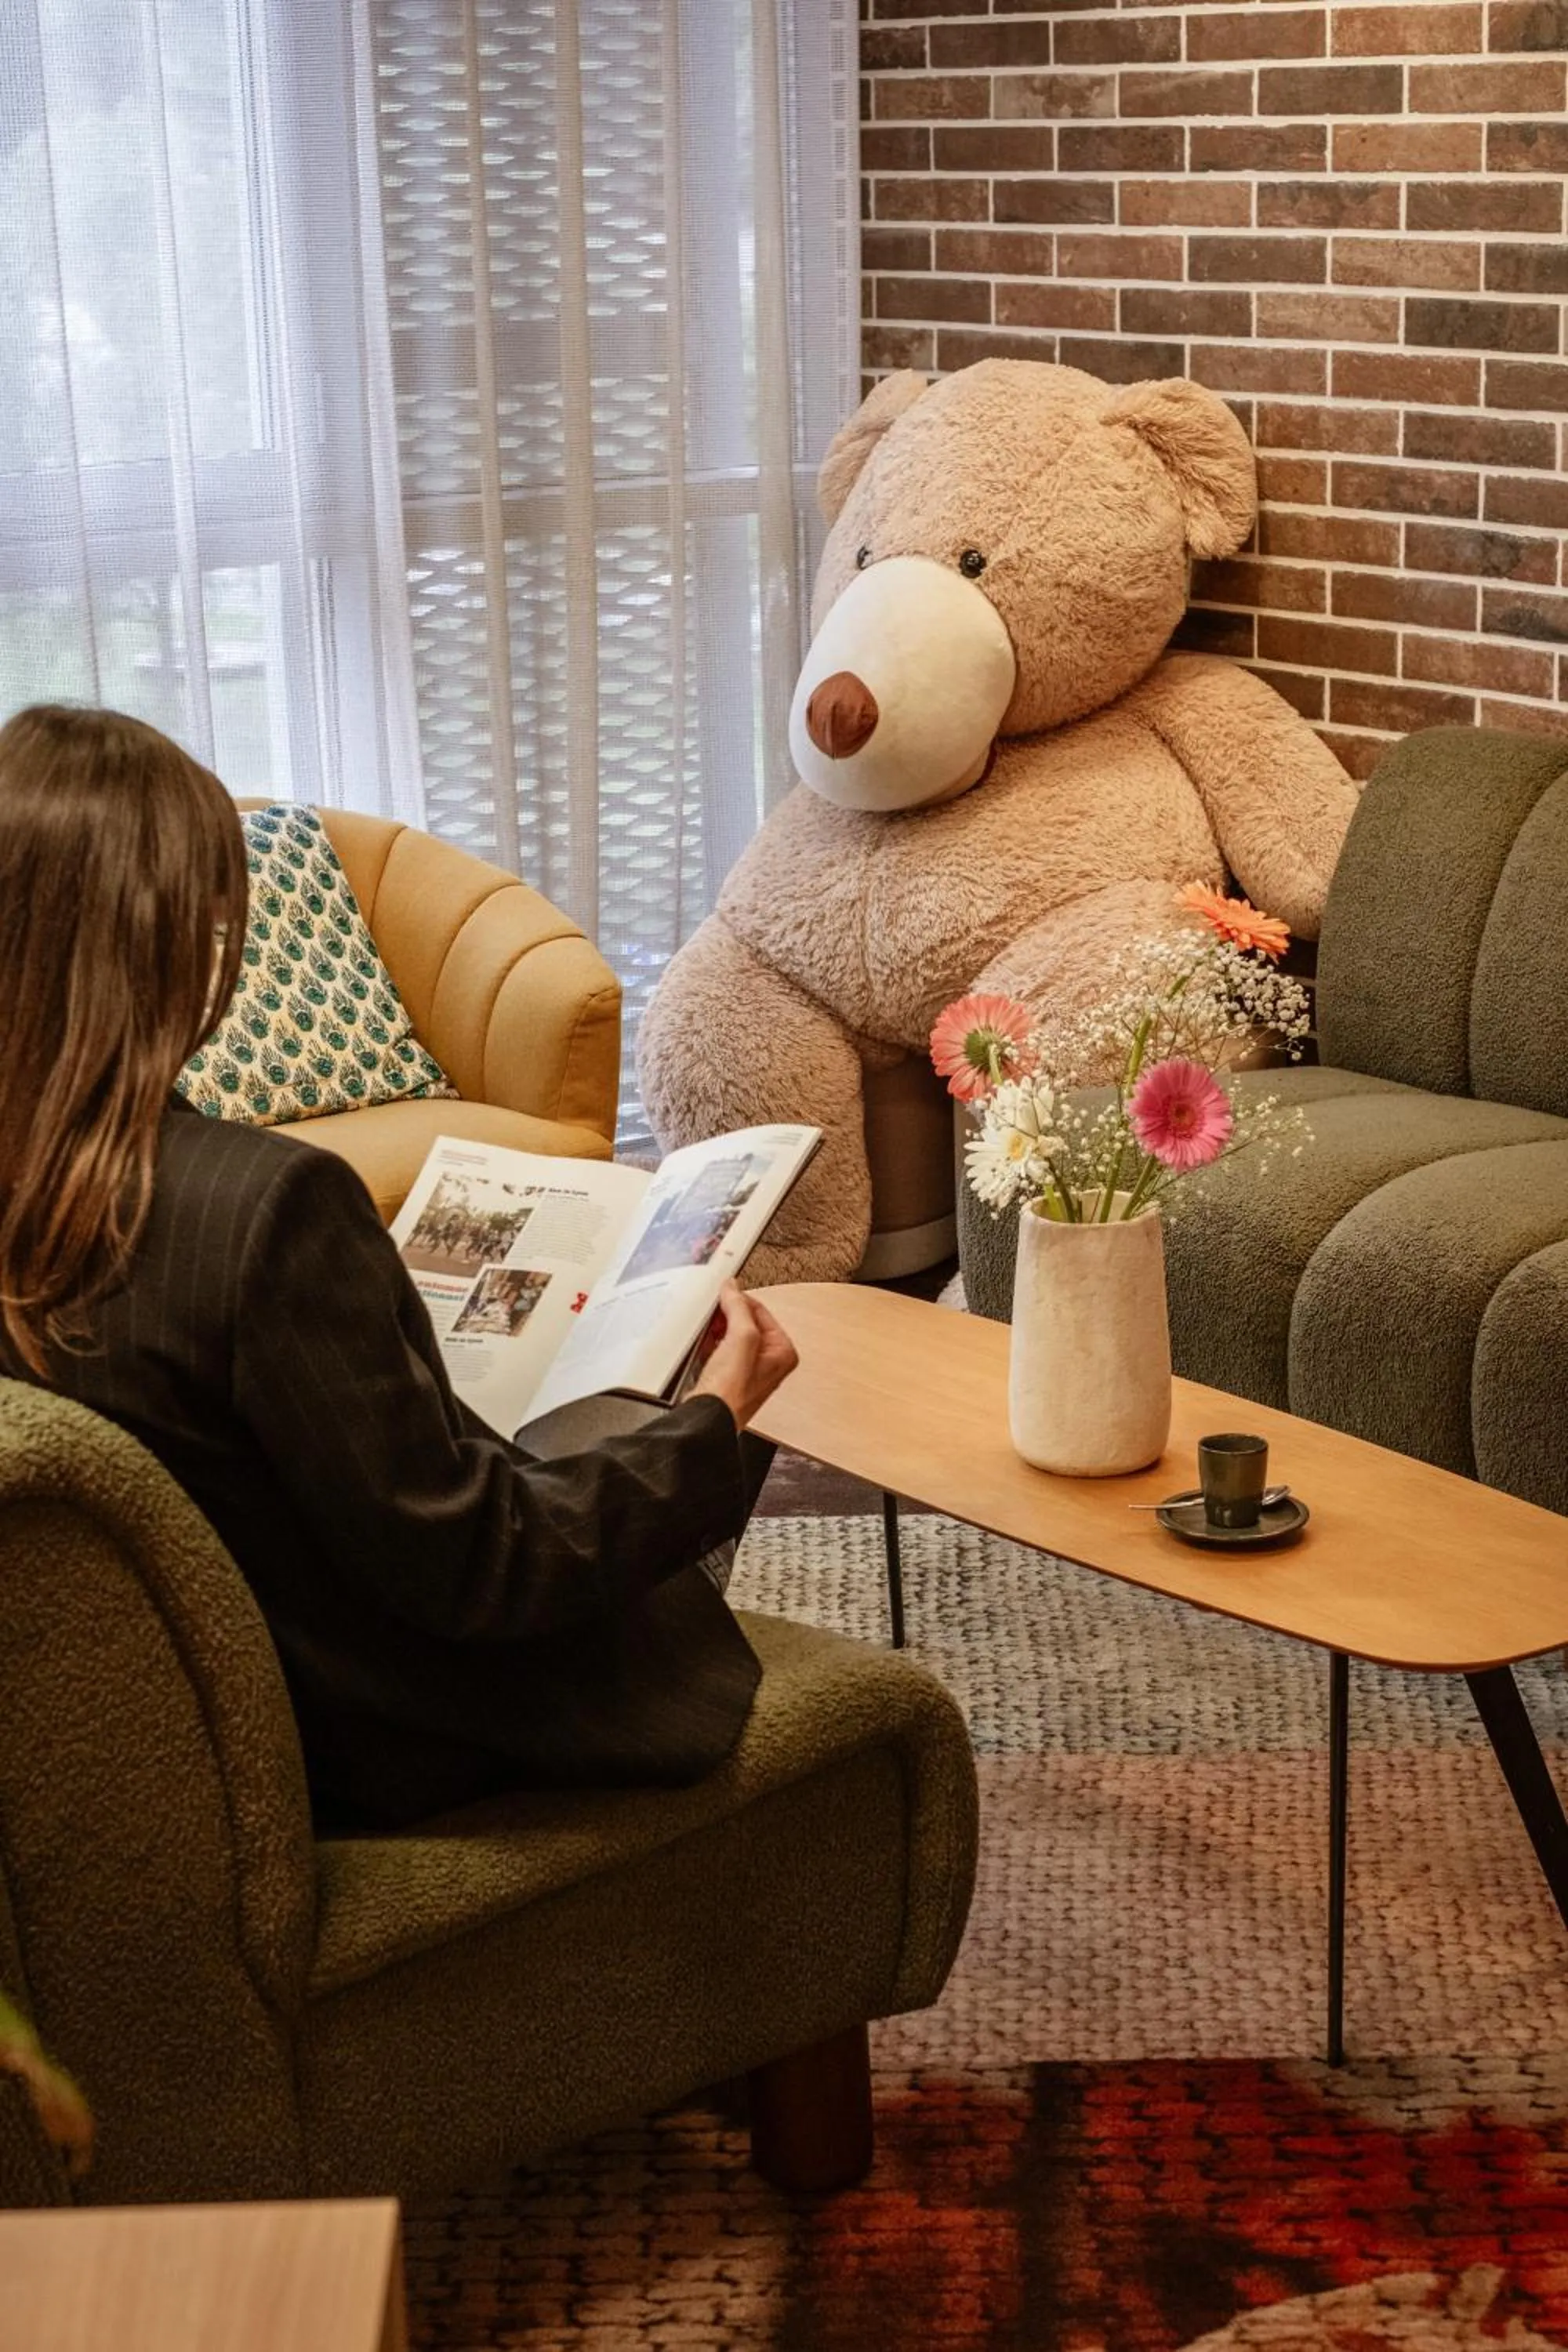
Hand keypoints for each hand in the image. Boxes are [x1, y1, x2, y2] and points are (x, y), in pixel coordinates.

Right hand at [690, 1280, 797, 1428]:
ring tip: (704, 1328)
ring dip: (715, 1329)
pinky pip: (717, 1349)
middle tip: (711, 1311)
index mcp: (782, 1351)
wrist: (705, 1419)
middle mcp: (768, 1361)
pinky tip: (700, 1344)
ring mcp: (746, 1370)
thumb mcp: (741, 1338)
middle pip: (744, 1322)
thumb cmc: (731, 1392)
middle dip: (726, 1316)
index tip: (722, 1292)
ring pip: (729, 1335)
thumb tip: (733, 1288)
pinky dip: (707, 1343)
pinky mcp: (725, 1377)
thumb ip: (739, 1308)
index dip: (739, 1299)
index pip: (760, 1311)